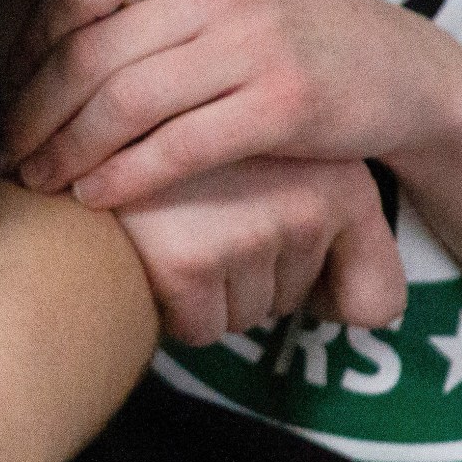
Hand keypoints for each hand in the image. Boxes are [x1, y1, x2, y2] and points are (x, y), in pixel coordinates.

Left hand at [1, 0, 461, 207]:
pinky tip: (96, 196)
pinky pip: (179, 146)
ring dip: (68, 150)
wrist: (404, 70)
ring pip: (126, 102)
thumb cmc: (288, 29)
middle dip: (32, 110)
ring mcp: (255, 42)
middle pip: (91, 50)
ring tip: (36, 180)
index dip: (23, 40)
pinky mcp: (284, 104)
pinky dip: (126, 176)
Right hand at [115, 157, 405, 344]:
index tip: (285, 256)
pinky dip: (174, 307)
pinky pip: (202, 328)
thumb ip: (347, 240)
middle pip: (294, 305)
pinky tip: (155, 248)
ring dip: (213, 291)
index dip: (325, 298)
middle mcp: (306, 200)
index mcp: (341, 176)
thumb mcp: (283, 170)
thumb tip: (373, 316)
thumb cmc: (185, 158)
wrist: (84, 133)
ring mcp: (247, 230)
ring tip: (177, 225)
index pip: (377, 304)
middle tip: (207, 218)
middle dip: (252, 279)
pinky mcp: (188, 261)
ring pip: (247, 316)